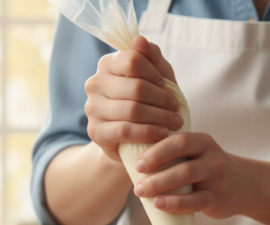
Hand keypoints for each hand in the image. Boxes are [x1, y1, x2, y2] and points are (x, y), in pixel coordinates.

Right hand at [84, 36, 183, 161]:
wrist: (132, 139)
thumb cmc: (148, 102)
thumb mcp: (156, 77)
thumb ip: (152, 56)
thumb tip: (138, 39)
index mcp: (107, 64)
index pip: (133, 60)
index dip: (155, 74)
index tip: (167, 87)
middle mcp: (95, 83)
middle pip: (136, 87)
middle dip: (162, 99)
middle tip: (177, 109)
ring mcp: (92, 108)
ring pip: (132, 109)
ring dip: (160, 117)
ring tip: (175, 122)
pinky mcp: (95, 131)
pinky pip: (125, 130)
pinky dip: (148, 132)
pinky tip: (163, 133)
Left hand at [132, 132, 252, 219]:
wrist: (246, 186)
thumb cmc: (209, 170)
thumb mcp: (198, 155)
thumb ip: (175, 155)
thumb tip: (133, 161)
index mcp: (203, 141)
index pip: (177, 140)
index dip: (155, 150)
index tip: (137, 163)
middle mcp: (212, 156)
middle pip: (180, 158)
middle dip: (154, 168)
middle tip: (136, 181)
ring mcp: (217, 177)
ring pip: (186, 177)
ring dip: (159, 185)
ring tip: (141, 192)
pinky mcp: (218, 198)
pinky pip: (195, 201)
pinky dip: (175, 203)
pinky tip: (159, 204)